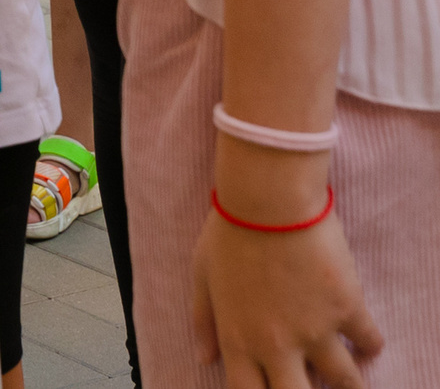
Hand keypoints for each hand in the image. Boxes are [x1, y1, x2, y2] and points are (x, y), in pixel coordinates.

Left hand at [193, 204, 381, 387]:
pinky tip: (366, 342)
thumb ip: (204, 321)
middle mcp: (278, 345)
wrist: (269, 201)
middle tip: (311, 384)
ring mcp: (316, 330)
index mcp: (239, 339)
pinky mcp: (347, 309)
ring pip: (344, 381)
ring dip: (348, 383)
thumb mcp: (202, 277)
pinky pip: (368, 341)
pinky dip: (369, 344)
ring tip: (349, 381)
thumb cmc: (228, 233)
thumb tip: (204, 358)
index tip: (270, 388)